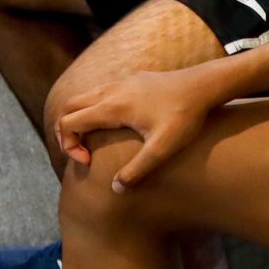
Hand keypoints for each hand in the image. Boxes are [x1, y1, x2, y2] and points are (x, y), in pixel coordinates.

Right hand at [54, 64, 217, 187]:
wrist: (203, 85)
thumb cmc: (184, 117)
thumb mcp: (163, 149)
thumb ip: (137, 170)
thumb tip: (115, 188)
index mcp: (112, 107)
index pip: (69, 122)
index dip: (69, 146)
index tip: (88, 162)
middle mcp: (110, 90)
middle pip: (69, 106)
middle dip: (66, 132)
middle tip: (81, 154)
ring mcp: (120, 82)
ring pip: (83, 97)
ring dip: (79, 120)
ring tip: (93, 143)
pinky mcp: (130, 80)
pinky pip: (99, 92)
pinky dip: (92, 109)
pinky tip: (114, 127)